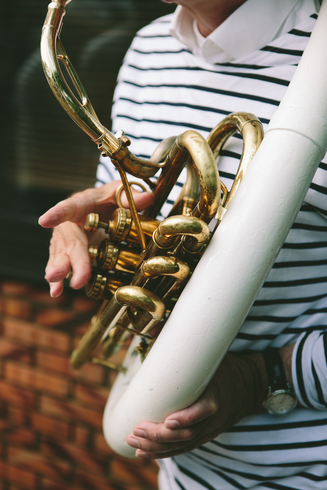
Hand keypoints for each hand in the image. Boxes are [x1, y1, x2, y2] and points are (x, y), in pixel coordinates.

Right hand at [38, 180, 153, 296]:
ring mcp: (66, 240)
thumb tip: (147, 198)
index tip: (44, 221)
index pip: (69, 208)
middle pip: (70, 242)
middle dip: (70, 260)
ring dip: (60, 270)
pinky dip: (59, 280)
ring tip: (55, 283)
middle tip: (65, 274)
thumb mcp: (118, 192)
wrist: (97, 207)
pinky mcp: (67, 254)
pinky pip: (61, 266)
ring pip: (61, 256)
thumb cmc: (105, 198)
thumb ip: (130, 196)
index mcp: (81, 205)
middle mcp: (69, 224)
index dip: (57, 214)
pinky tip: (56, 291)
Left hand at [126, 351, 267, 458]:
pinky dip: (164, 453)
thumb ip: (182, 342)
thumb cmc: (225, 366)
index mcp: (217, 395)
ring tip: (133, 442)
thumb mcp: (211, 353)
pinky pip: (184, 448)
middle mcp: (214, 417)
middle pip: (187, 434)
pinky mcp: (205, 435)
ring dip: (157, 447)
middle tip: (136, 430)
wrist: (250, 385)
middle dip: (160, 435)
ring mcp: (210, 429)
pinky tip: (145, 453)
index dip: (187, 418)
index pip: (204, 411)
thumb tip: (152, 325)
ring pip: (183, 445)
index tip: (168, 420)